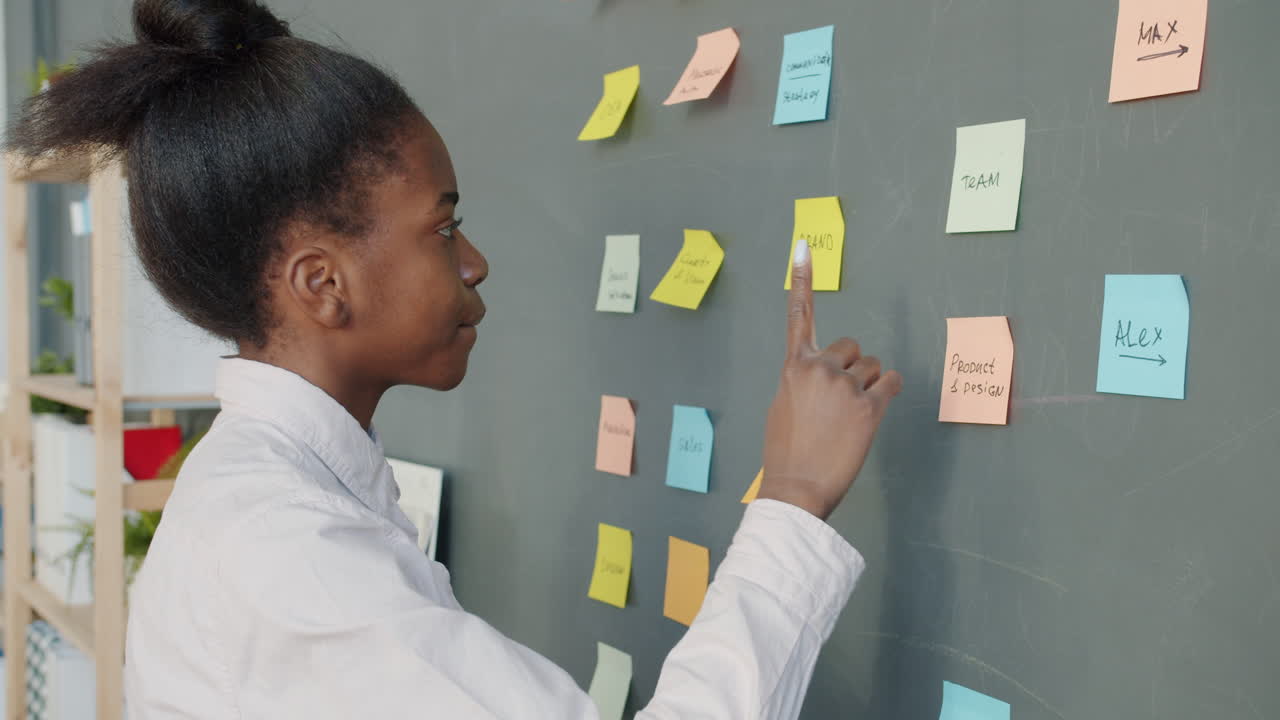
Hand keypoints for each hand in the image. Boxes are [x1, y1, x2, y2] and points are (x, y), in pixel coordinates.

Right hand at [757, 241, 902, 520]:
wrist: (796, 488)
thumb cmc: (787, 451)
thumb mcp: (784, 406)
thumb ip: (803, 381)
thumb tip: (824, 377)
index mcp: (794, 368)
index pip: (798, 315)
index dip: (801, 280)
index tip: (803, 247)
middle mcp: (819, 368)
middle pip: (852, 347)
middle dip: (853, 368)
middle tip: (842, 402)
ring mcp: (845, 386)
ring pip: (874, 367)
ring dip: (870, 386)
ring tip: (851, 418)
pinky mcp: (869, 406)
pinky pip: (891, 383)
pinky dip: (887, 393)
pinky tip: (872, 413)